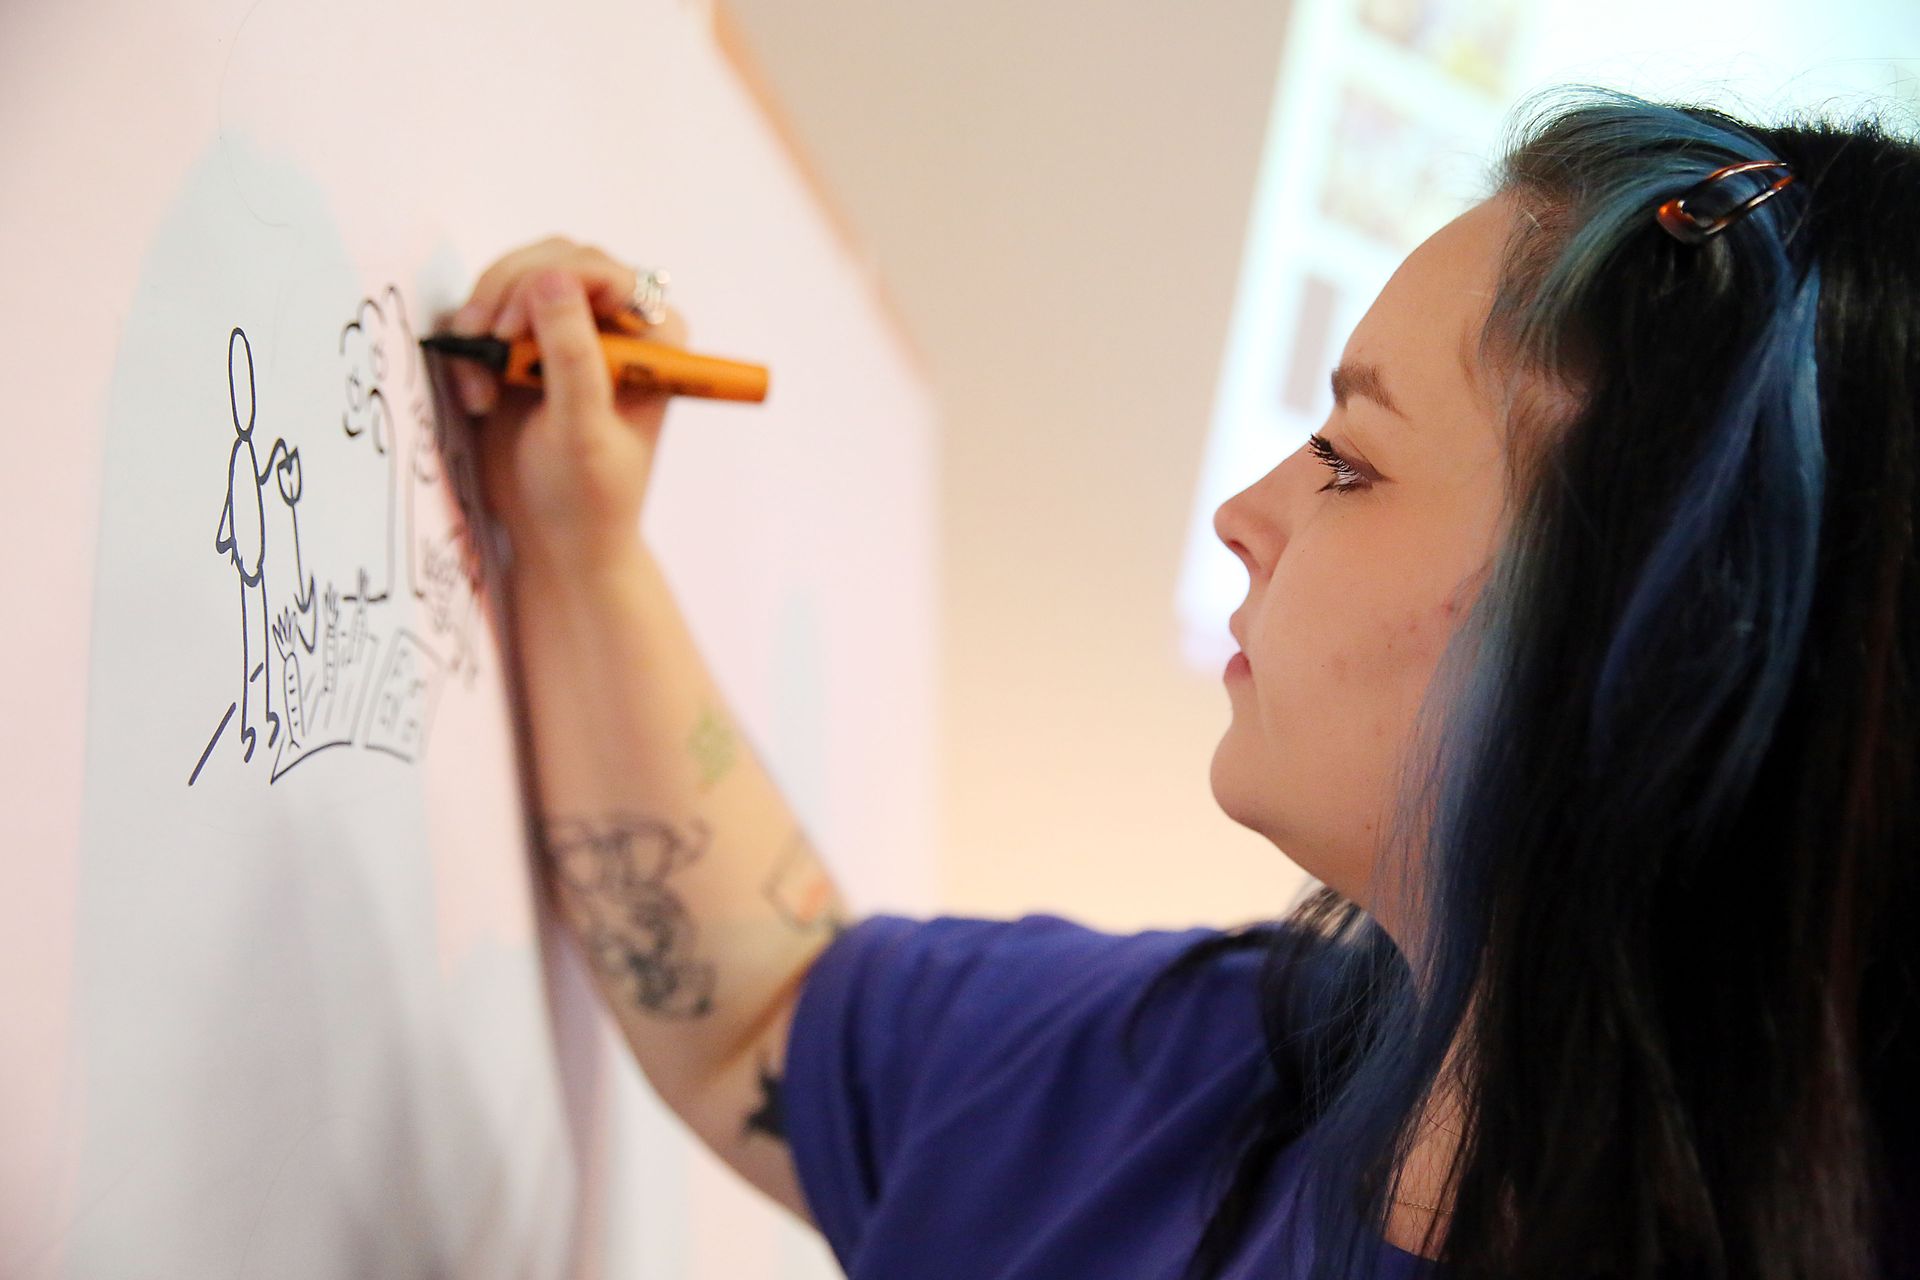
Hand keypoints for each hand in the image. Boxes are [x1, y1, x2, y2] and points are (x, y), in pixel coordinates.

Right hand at [447, 237, 690, 574]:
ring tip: (478, 387)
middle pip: (551, 261)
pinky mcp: (524, 349)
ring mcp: (567, 332)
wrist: (560, 542)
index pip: (598, 270)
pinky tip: (476, 398)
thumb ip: (572, 355)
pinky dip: (468, 346)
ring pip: (511, 280)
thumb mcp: (583, 430)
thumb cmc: (588, 497)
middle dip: (505, 295)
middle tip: (482, 342)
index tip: (508, 333)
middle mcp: (614, 324)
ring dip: (481, 322)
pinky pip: (484, 315)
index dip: (545, 284)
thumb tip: (552, 278)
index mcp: (652, 337)